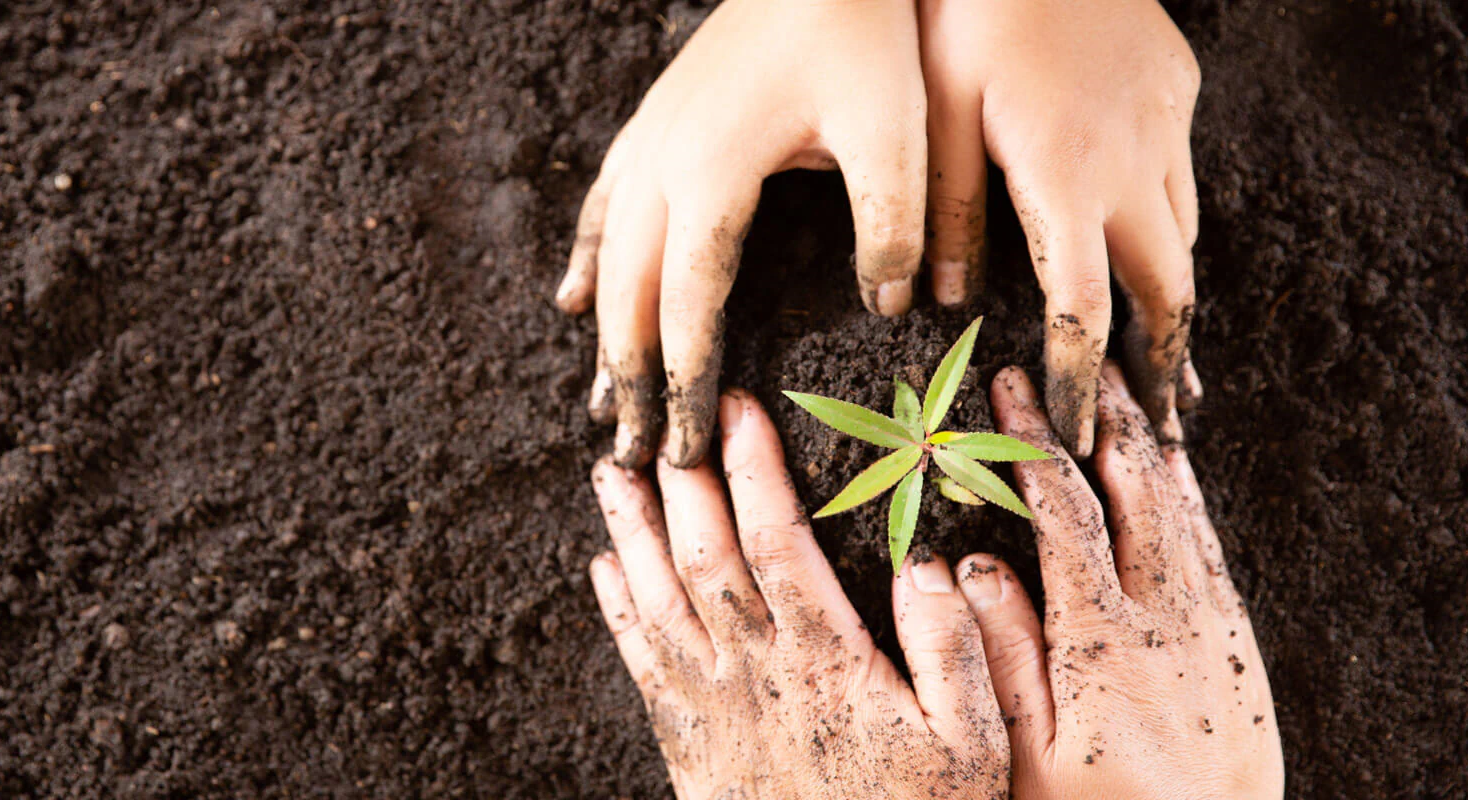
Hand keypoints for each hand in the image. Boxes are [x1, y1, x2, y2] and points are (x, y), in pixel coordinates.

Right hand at [556, 0, 928, 468]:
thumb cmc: (863, 31)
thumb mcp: (895, 128)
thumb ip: (892, 221)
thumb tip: (887, 305)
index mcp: (713, 175)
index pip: (688, 306)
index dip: (684, 382)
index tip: (683, 448)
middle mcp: (664, 163)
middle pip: (629, 295)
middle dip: (630, 380)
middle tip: (631, 454)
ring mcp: (652, 139)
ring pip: (606, 258)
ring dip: (602, 334)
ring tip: (600, 402)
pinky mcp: (658, 121)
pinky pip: (604, 206)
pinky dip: (586, 260)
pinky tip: (572, 297)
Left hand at [587, 390, 1007, 799]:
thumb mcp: (972, 741)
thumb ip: (955, 650)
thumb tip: (931, 563)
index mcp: (825, 660)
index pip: (775, 542)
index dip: (753, 470)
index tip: (740, 410)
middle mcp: (755, 672)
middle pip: (700, 556)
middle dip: (678, 480)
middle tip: (658, 419)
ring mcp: (714, 706)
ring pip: (657, 599)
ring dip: (629, 531)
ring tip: (608, 472)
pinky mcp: (689, 741)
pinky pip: (640, 664)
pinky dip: (616, 612)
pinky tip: (602, 570)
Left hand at [919, 0, 1203, 456]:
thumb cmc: (965, 7)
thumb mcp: (931, 112)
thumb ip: (939, 209)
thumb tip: (929, 300)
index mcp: (1067, 175)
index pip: (1084, 309)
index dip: (1083, 382)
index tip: (1082, 436)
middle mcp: (1134, 157)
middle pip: (1168, 287)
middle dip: (1163, 362)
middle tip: (1159, 427)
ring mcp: (1165, 117)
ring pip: (1184, 232)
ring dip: (1170, 296)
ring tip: (1160, 356)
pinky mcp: (1175, 81)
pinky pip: (1180, 172)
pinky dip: (1167, 223)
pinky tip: (1145, 239)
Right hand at [956, 365, 1282, 798]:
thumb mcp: (1026, 755)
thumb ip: (1003, 656)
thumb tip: (973, 566)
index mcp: (1102, 638)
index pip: (1066, 512)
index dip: (1033, 443)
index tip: (1006, 393)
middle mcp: (1165, 617)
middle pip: (1134, 489)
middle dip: (1098, 420)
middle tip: (1069, 365)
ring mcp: (1209, 627)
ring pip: (1181, 509)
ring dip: (1149, 443)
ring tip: (1120, 390)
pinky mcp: (1236, 645)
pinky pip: (1213, 548)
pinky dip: (1191, 496)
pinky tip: (1175, 467)